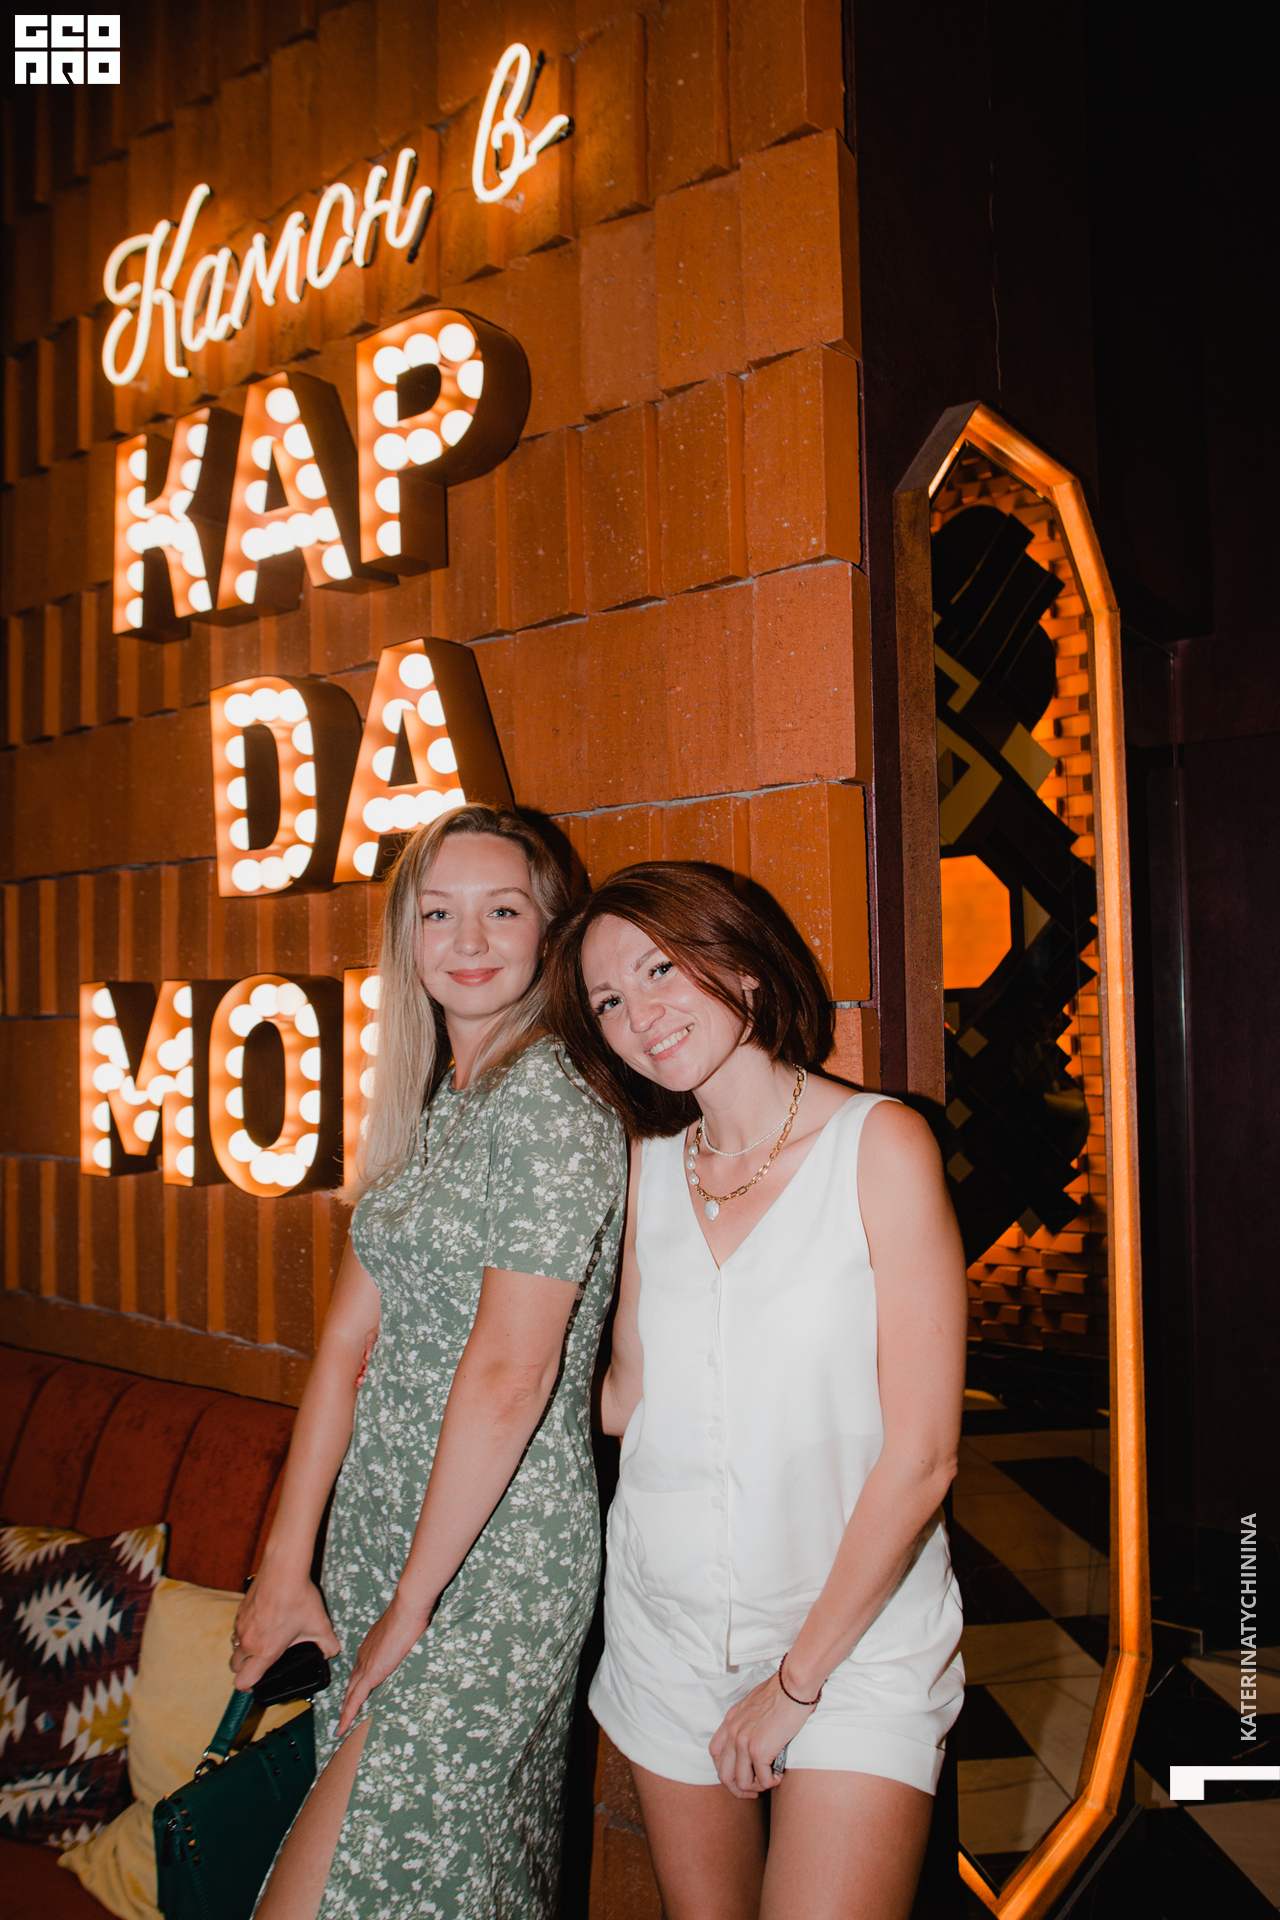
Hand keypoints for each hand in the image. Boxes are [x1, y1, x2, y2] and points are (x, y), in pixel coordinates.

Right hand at [231, 1571, 339, 1692]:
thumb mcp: (320, 1625)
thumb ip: (328, 1645)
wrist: (283, 1569)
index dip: (249, 1688)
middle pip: (234, 1667)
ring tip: (262, 1643)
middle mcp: (248, 1641)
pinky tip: (262, 1623)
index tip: (257, 1685)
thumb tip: (331, 1653)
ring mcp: (241, 1625)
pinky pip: (237, 1629)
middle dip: (245, 1669)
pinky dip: (245, 1631)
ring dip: (244, 1650)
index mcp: (265, 1651)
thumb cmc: (298, 1597)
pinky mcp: (239, 1611)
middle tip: (260, 1664)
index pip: (243, 1682)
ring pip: (234, 1647)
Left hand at [336, 1590, 432, 1736]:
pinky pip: (355, 1699)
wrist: (407, 1609)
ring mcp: (365, 1665)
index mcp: (371, 1645)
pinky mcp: (370, 1674)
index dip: (356, 1683)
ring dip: (345, 1710)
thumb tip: (412, 1642)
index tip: (354, 1694)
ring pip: (350, 1694)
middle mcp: (364, 1655)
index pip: (360, 1669)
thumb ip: (403, 1640)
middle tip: (343, 1717)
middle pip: (352, 1683)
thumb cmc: (410, 1615)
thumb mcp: (405, 1630)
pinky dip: (348, 1715)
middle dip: (347, 1700)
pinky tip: (343, 1728)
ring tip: (342, 1727)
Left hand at [709, 1671, 814, 1797]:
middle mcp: (733, 1732)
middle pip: (723, 1774)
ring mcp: (744, 1742)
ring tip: (770, 1780)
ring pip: (742, 1782)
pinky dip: (772, 1782)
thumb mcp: (755, 1705)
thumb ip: (748, 1721)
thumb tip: (755, 1738)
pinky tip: (780, 1775)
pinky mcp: (759, 1750)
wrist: (793, 1686)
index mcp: (730, 1720)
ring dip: (757, 1787)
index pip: (715, 1754)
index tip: (740, 1776)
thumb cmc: (781, 1692)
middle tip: (754, 1791)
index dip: (726, 1770)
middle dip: (738, 1789)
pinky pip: (762, 1780)